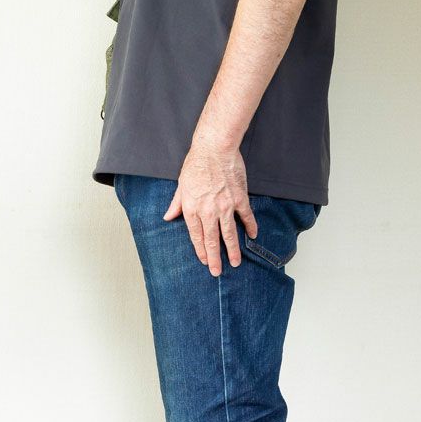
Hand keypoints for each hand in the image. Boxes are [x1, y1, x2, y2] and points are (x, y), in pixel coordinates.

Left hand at [163, 137, 257, 276]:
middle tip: (217, 272)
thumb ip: (176, 204)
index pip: (196, 236)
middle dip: (214, 258)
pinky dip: (250, 227)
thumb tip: (168, 217)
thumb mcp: (181, 186)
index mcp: (192, 209)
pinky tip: (252, 236)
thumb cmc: (196, 165)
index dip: (201, 250)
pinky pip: (246, 216)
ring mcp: (225, 206)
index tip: (204, 261)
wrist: (214, 149)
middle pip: (212, 240)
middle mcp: (208, 212)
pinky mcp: (239, 198)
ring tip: (236, 263)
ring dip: (233, 250)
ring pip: (229, 233)